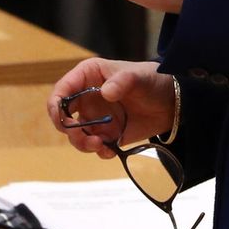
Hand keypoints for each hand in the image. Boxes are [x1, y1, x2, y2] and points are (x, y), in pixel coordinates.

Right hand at [48, 57, 173, 158]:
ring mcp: (95, 117)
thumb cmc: (152, 80)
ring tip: (100, 145)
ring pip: (76, 135)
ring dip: (83, 143)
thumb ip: (122, 82)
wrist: (172, 101)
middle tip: (84, 137)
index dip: (56, 105)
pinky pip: (95, 146)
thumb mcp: (138, 77)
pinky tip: (111, 150)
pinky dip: (99, 151)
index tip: (62, 120)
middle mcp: (86, 97)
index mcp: (87, 77)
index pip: (62, 90)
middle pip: (62, 116)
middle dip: (68, 130)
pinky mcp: (107, 133)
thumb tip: (105, 93)